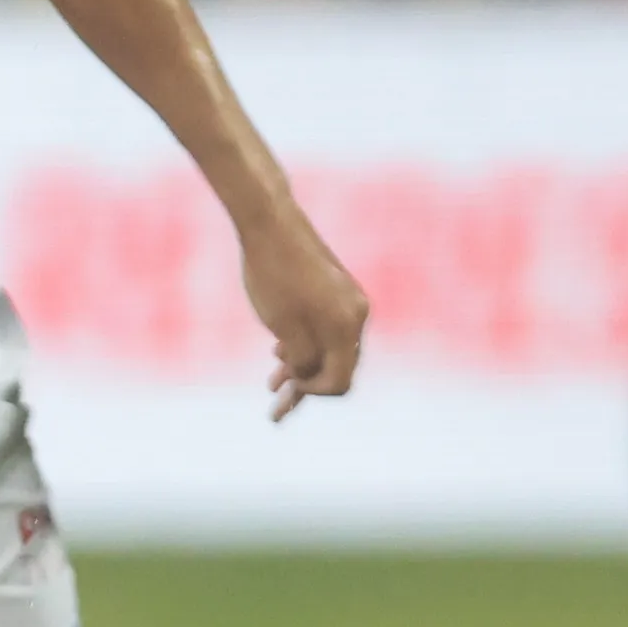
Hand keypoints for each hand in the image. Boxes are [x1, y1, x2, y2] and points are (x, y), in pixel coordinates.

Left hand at [238, 204, 367, 420]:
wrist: (270, 223)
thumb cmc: (272, 276)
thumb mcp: (284, 328)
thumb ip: (304, 360)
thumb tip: (312, 376)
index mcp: (347, 326)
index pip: (339, 381)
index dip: (311, 393)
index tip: (283, 390)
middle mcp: (356, 315)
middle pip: (337, 366)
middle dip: (306, 385)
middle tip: (275, 403)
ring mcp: (348, 301)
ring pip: (328, 346)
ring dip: (302, 367)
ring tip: (272, 384)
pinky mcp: (336, 290)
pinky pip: (325, 327)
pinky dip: (305, 344)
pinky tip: (280, 352)